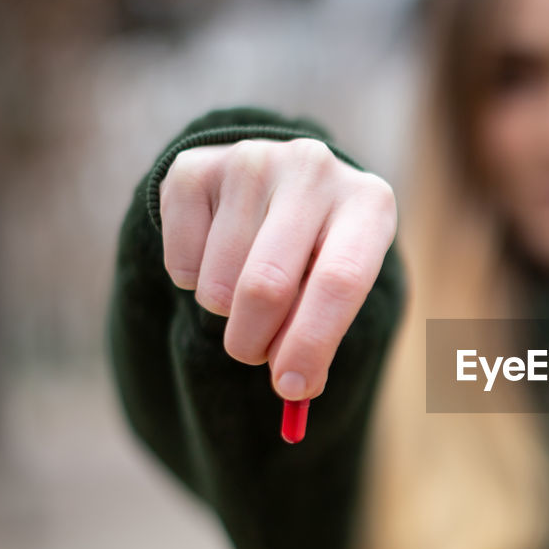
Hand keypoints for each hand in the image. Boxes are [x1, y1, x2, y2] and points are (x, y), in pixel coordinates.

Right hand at [159, 137, 397, 400]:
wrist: (282, 185)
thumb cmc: (322, 253)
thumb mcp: (340, 287)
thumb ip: (321, 333)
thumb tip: (292, 385)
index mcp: (369, 203)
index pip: (340, 281)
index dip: (312, 343)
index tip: (292, 388)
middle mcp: (313, 169)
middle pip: (267, 285)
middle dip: (254, 342)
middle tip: (256, 355)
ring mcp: (251, 160)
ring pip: (217, 283)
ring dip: (225, 312)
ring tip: (246, 289)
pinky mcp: (194, 166)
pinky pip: (180, 263)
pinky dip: (192, 281)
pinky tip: (217, 254)